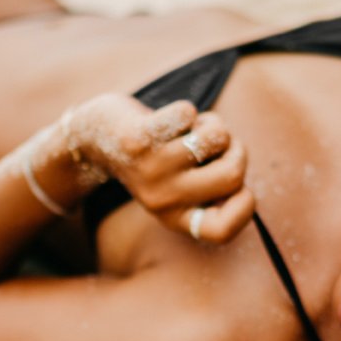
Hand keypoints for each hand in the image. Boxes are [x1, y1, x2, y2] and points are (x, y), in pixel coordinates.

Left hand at [67, 94, 255, 243]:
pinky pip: (188, 114)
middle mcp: (163, 199)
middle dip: (237, 149)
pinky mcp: (138, 139)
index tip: (240, 187)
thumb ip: (211, 188)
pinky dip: (186, 109)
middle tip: (218, 144)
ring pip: (216, 138)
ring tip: (190, 129)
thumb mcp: (179, 186)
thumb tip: (240, 184)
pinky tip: (170, 119)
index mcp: (176, 217)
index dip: (246, 207)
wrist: (94, 139)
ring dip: (211, 124)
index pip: (222, 231)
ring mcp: (150, 169)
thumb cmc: (154, 159)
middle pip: (233, 175)